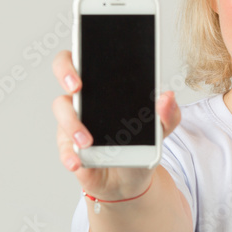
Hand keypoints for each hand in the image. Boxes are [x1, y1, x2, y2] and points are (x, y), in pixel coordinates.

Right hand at [51, 50, 181, 199]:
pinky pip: (65, 148)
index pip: (87, 58)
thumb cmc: (140, 143)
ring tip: (86, 141)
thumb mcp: (161, 128)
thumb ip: (168, 113)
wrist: (132, 177)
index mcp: (106, 86)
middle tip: (77, 87)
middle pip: (65, 74)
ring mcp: (73, 123)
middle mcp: (85, 99)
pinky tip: (77, 162)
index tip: (88, 59)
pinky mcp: (70, 148)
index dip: (84, 54)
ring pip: (63, 113)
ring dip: (72, 124)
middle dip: (66, 74)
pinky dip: (70, 155)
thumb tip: (167, 97)